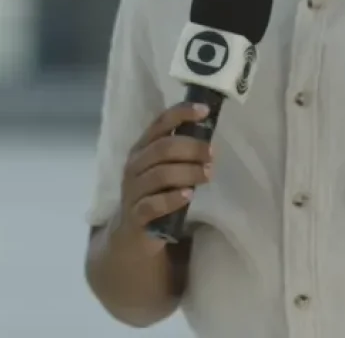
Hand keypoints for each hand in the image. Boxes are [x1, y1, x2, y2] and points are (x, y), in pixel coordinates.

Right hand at [114, 102, 214, 243]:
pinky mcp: (136, 215)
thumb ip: (179, 154)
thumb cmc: (155, 194)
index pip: (159, 124)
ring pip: (160, 175)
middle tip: (212, 154)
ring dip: (188, 172)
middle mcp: (134, 165)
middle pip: (162, 148)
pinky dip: (172, 198)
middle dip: (191, 148)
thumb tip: (208, 141)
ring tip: (207, 174)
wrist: (133, 233)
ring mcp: (133, 190)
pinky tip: (188, 195)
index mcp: (141, 149)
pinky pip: (153, 204)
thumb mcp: (163, 169)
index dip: (181, 114)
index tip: (204, 110)